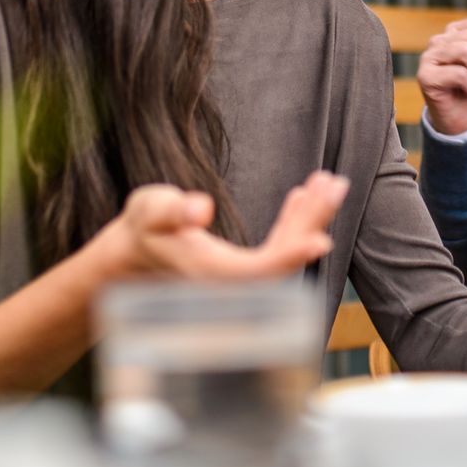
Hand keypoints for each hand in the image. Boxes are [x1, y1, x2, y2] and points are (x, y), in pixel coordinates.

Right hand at [102, 171, 348, 281]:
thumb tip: (199, 208)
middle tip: (335, 184)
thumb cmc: (140, 232)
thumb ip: (170, 210)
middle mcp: (234, 284)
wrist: (131, 258)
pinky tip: (302, 196)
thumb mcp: (148, 212)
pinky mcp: (245, 268)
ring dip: (309, 217)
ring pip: (285, 251)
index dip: (290, 255)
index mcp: (213, 275)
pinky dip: (294, 222)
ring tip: (328, 182)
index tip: (321, 239)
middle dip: (313, 221)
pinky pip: (277, 247)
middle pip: (284, 257)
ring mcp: (242, 278)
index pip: (260, 271)